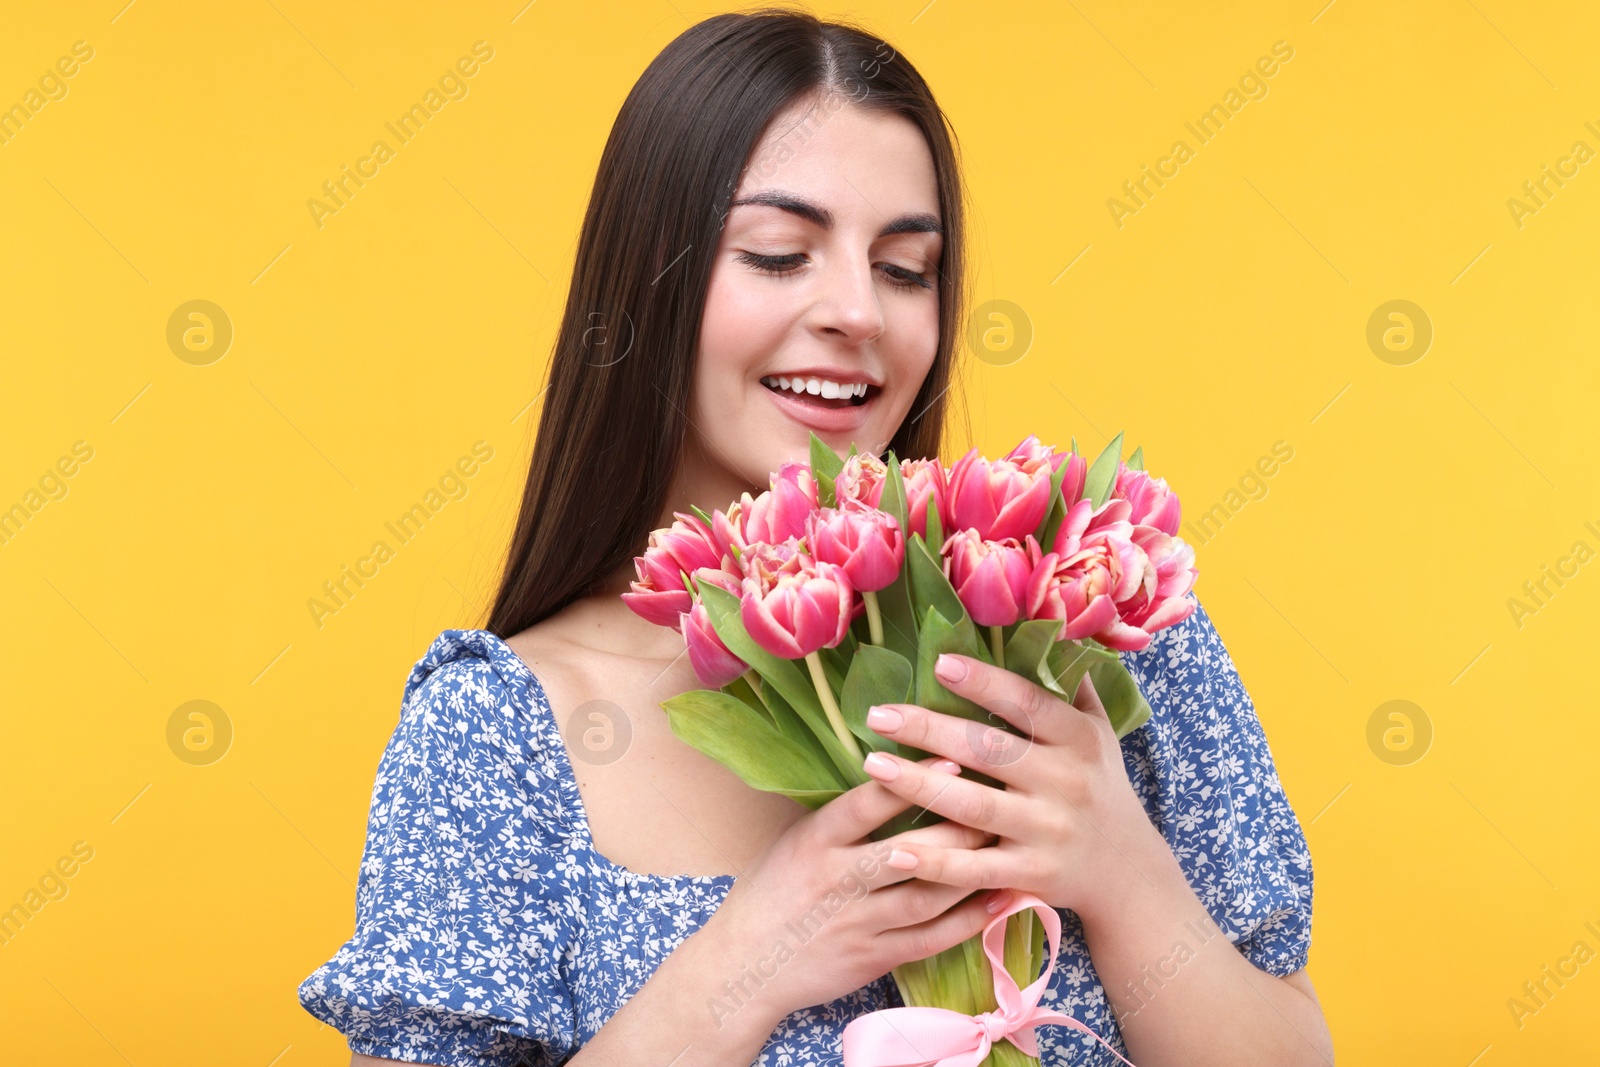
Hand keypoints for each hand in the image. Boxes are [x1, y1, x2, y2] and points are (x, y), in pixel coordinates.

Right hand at [707, 756, 1007, 1024]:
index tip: (954, 759)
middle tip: (1003, 802)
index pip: (868, 804)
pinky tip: (1000, 900)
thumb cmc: (770, 892)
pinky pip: (930, 938)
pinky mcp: (874, 957)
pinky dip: (969, 920)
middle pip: (911, 851)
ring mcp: (858, 923)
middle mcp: (838, 880)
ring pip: (928, 895)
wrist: (744, 965)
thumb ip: (841, 816)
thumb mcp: (794, 840)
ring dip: (974, 872)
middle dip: (961, 827)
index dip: (913, 781)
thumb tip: (894, 772)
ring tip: (1012, 846)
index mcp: (816, 841)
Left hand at [856, 653, 1165, 922]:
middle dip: (928, 730)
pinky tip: (892, 850)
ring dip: (919, 785)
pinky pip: (975, 869)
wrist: (1129, 873)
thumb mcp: (1099, 734)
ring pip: (974, 806)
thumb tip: (1047, 630)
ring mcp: (1048, 831)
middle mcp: (1066, 782)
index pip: (1028, 703)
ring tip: (873, 765)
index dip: (984, 683)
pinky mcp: (1032, 876)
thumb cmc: (1100, 787)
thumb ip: (1070, 688)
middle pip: (988, 750)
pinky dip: (933, 862)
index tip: (939, 663)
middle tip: (878, 715)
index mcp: (1078, 740)